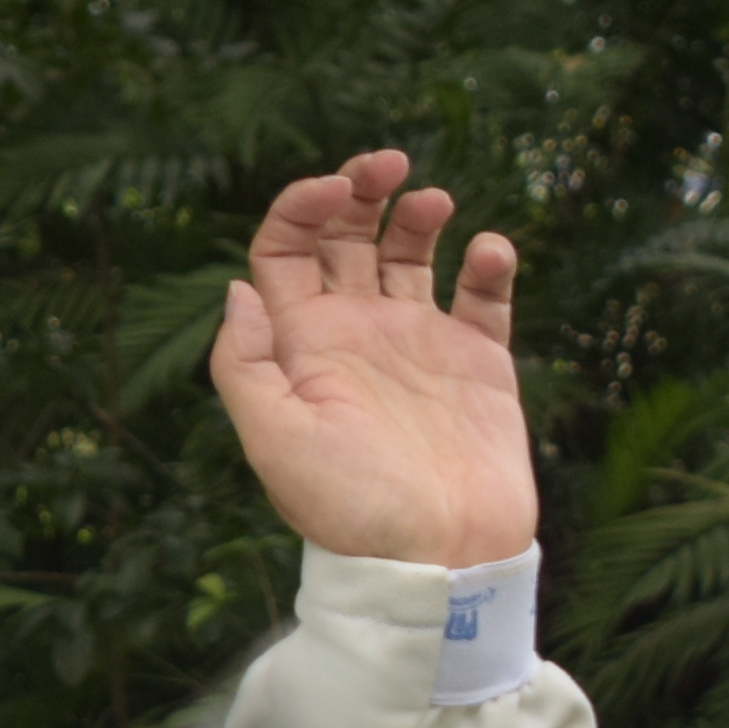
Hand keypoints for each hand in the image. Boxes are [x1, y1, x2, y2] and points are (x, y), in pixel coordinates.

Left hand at [201, 150, 539, 567]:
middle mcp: (358, 335)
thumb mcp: (274, 441)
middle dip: (362, 188)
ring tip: (435, 203)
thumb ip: (246, 362)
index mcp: (304, 345)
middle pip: (348, 238)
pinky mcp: (479, 363)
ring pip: (412, 254)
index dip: (302, 205)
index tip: (336, 189)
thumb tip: (239, 287)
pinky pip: (483, 297)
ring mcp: (420, 345)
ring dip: (420, 215)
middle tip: (389, 164)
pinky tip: (488, 253)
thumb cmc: (351, 509)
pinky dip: (489, 264)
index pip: (287, 250)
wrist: (439, 563)